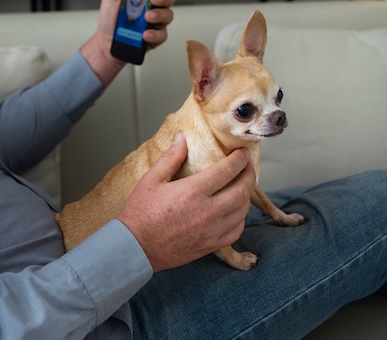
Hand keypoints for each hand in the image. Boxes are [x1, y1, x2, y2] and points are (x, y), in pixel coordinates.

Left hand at [81, 0, 175, 84]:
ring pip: (168, 16)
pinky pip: (162, 35)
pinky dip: (154, 34)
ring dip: (159, 15)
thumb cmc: (110, 19)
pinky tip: (145, 34)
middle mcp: (153, 7)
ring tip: (147, 17)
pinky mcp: (155, 38)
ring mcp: (156, 23)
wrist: (105, 43)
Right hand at [117, 133, 255, 272]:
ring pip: (242, 210)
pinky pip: (236, 230)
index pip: (227, 170)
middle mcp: (207, 211)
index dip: (239, 159)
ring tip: (242, 186)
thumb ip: (170, 158)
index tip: (242, 153)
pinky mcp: (211, 245)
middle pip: (242, 190)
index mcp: (192, 192)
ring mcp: (211, 230)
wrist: (136, 248)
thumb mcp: (151, 180)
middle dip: (249, 174)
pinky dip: (240, 218)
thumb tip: (182, 138)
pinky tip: (234, 211)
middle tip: (247, 166)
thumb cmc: (140, 213)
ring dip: (246, 195)